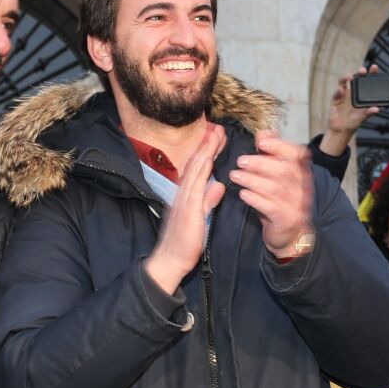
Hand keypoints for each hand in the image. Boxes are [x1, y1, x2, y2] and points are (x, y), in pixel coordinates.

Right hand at [144, 125, 226, 294]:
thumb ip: (208, 201)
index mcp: (186, 195)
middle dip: (208, 145)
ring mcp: (183, 200)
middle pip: (196, 164)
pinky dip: (202, 172)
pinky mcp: (187, 211)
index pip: (198, 169)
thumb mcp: (200, 218)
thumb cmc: (184, 243)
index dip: (208, 152)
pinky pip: (195, 187)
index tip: (218, 137)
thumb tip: (219, 186)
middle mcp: (183, 193)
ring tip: (215, 135)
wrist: (170, 260)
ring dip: (206, 151)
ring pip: (195, 170)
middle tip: (218, 128)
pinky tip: (208, 161)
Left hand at [232, 131, 315, 259]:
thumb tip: (262, 133)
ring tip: (235, 176)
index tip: (261, 141)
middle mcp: (301, 187)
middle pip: (283, 170)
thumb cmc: (279, 200)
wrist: (289, 234)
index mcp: (301, 173)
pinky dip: (255, 199)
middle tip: (240, 161)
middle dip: (260, 163)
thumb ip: (271, 154)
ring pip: (274, 189)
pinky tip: (243, 194)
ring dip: (252, 180)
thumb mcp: (276, 176)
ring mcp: (296, 204)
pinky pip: (270, 207)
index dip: (279, 146)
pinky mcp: (286, 219)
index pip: (296, 154)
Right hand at [321, 68, 380, 155]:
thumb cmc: (354, 122)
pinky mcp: (336, 98)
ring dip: (346, 77)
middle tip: (363, 70)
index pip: (367, 81)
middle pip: (356, 78)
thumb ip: (368, 113)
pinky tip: (341, 90)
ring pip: (344, 81)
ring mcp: (344, 94)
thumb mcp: (363, 118)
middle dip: (360, 72)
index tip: (374, 67)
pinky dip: (339, 90)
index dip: (371, 73)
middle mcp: (353, 91)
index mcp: (362, 94)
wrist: (342, 130)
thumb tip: (376, 109)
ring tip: (350, 77)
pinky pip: (337, 92)